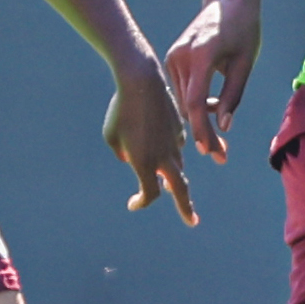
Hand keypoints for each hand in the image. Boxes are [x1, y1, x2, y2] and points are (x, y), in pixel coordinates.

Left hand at [105, 59, 196, 225]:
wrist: (142, 82)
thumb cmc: (121, 110)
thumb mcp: (112, 136)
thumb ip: (122, 153)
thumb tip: (131, 159)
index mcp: (145, 163)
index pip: (148, 194)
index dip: (140, 202)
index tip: (132, 204)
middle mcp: (164, 156)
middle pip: (179, 189)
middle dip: (186, 208)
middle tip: (192, 222)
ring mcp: (175, 142)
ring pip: (176, 165)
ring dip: (171, 176)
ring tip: (167, 185)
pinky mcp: (179, 128)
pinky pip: (175, 146)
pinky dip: (168, 151)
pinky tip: (157, 142)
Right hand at [166, 0, 261, 163]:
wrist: (230, 0)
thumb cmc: (244, 30)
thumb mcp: (244, 63)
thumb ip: (233, 95)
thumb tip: (224, 126)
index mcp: (201, 55)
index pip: (195, 102)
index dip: (202, 129)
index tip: (209, 150)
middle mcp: (181, 56)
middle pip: (187, 106)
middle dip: (203, 131)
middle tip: (221, 155)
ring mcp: (173, 56)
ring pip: (183, 100)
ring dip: (199, 119)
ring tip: (221, 140)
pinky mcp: (173, 57)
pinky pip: (182, 89)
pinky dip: (195, 103)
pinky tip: (213, 108)